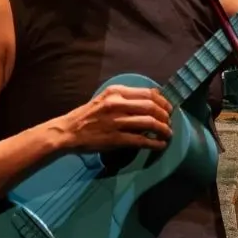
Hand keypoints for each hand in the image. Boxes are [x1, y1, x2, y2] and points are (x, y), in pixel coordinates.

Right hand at [57, 85, 172, 152]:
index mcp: (116, 92)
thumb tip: (150, 100)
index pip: (148, 93)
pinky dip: (154, 143)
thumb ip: (125, 98)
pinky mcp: (115, 139)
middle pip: (152, 107)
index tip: (168, 108)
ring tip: (168, 134)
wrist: (68, 132)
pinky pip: (141, 140)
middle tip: (169, 122)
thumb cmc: (87, 115)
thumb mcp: (105, 98)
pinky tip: (160, 145)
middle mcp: (117, 104)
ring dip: (164, 130)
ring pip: (150, 123)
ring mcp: (117, 122)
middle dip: (165, 116)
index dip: (163, 101)